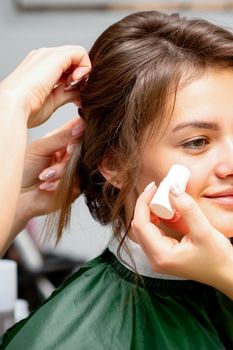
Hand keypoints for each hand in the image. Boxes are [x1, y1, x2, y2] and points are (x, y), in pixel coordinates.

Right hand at [0, 45, 90, 126]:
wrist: (13, 107)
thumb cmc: (27, 108)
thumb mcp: (53, 101)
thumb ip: (67, 94)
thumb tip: (80, 94)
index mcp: (39, 67)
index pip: (66, 66)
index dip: (77, 80)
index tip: (78, 96)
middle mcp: (43, 57)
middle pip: (73, 59)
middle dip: (81, 76)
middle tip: (80, 93)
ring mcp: (48, 54)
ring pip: (77, 54)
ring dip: (83, 72)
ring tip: (76, 89)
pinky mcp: (55, 57)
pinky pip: (80, 53)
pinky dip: (85, 67)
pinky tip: (77, 82)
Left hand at [12, 117, 83, 236]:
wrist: (19, 196)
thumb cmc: (23, 170)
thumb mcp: (40, 147)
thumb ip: (61, 137)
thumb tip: (80, 126)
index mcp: (60, 141)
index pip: (78, 130)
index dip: (80, 131)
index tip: (73, 137)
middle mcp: (69, 155)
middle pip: (83, 148)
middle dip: (71, 153)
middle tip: (62, 155)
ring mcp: (74, 170)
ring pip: (80, 165)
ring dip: (61, 171)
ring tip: (44, 176)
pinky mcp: (76, 186)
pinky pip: (78, 181)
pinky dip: (60, 182)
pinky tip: (47, 185)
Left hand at [131, 182, 232, 289]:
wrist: (226, 274)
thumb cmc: (217, 258)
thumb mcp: (204, 230)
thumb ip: (187, 209)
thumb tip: (172, 189)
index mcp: (161, 255)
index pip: (140, 224)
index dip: (143, 202)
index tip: (153, 187)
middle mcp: (154, 259)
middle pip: (138, 226)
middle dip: (146, 205)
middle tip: (159, 191)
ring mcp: (157, 258)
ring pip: (144, 229)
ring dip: (151, 212)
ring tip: (166, 201)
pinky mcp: (162, 255)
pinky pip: (152, 234)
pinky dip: (157, 220)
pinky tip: (170, 214)